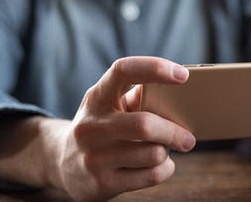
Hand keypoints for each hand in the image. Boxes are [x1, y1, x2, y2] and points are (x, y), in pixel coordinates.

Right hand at [53, 57, 195, 200]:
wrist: (62, 163)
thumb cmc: (102, 125)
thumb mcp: (110, 104)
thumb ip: (139, 94)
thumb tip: (179, 90)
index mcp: (97, 97)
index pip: (123, 71)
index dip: (155, 68)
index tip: (183, 75)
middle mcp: (91, 126)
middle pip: (143, 124)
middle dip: (174, 131)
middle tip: (188, 138)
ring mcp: (94, 156)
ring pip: (152, 154)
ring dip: (167, 152)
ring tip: (165, 150)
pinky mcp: (101, 183)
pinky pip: (150, 176)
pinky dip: (164, 169)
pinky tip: (160, 165)